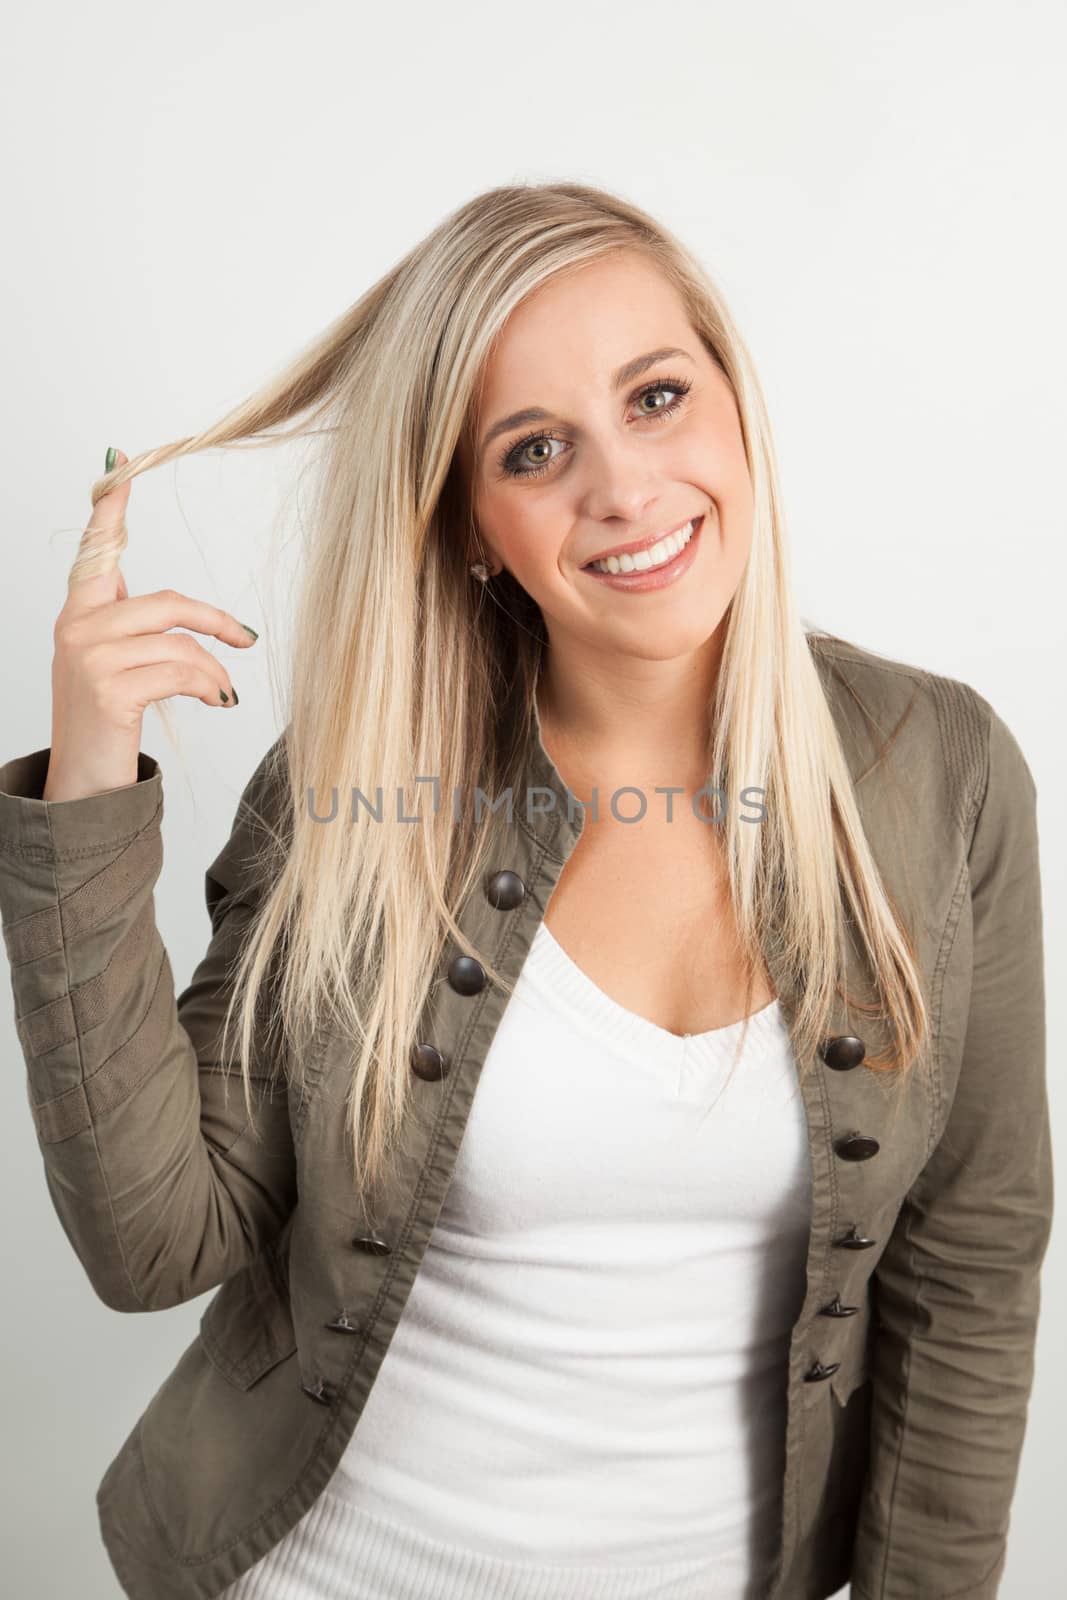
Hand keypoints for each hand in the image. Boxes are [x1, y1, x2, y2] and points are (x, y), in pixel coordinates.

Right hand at [43, 448, 258, 800]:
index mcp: (79, 613)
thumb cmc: (104, 722)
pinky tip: (216, 702)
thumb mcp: (113, 665)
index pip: (96, 549)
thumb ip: (131, 628)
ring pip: (178, 640)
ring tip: (222, 691)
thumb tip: (173, 610)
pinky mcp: (109, 689)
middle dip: (215, 621)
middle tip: (245, 639)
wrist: (82, 785)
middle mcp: (77, 627)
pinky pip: (180, 671)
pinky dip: (209, 686)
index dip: (111, 506)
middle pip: (167, 602)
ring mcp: (89, 658)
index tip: (121, 460)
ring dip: (214, 668)